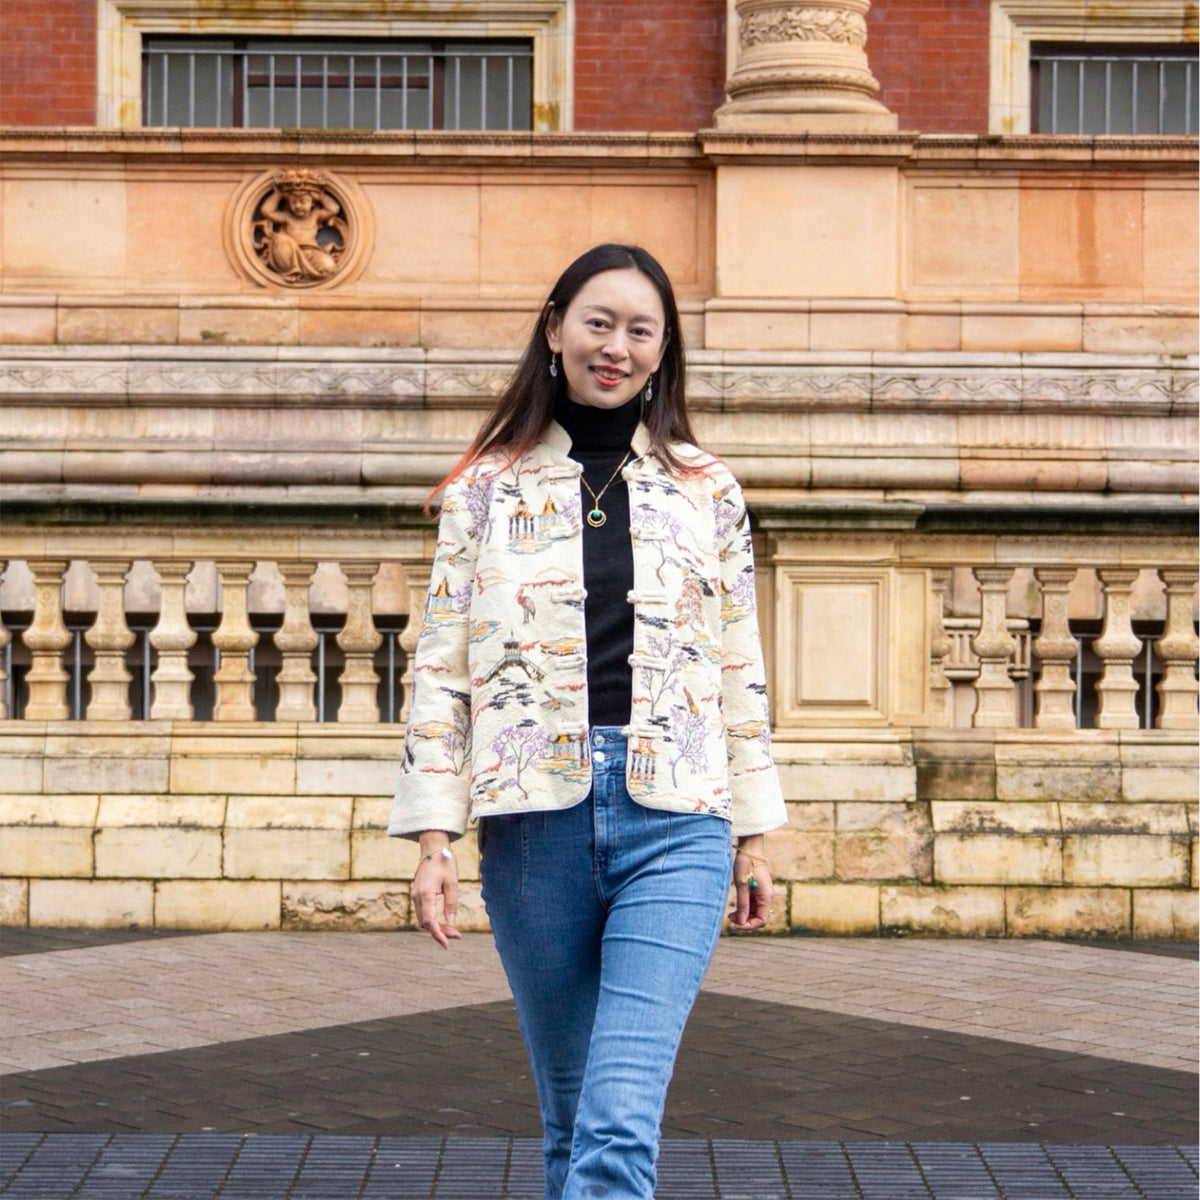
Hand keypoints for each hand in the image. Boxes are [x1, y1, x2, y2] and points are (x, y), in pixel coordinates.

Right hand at [412, 833, 461, 948]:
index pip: (429, 921)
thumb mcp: (452, 882)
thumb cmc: (445, 863)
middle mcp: (417, 896)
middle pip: (425, 922)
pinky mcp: (417, 893)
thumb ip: (451, 903)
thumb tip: (451, 922)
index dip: (437, 934)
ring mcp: (415, 894)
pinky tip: (443, 920)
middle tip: (457, 935)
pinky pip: (422, 912)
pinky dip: (431, 919)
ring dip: (435, 926)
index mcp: (425, 894)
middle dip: (439, 931)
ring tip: (452, 930)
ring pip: (422, 918)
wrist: (433, 848)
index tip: (447, 943)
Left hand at [728, 840, 772, 931]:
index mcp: (766, 897)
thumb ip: (743, 904)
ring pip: (755, 912)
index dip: (749, 925)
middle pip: (758, 917)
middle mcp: (767, 897)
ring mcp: (762, 894)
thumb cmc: (746, 864)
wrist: (750, 848)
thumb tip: (741, 922)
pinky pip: (753, 904)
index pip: (761, 920)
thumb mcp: (742, 885)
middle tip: (730, 918)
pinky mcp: (757, 890)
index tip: (735, 924)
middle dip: (745, 921)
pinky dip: (744, 908)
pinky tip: (735, 908)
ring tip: (730, 914)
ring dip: (744, 915)